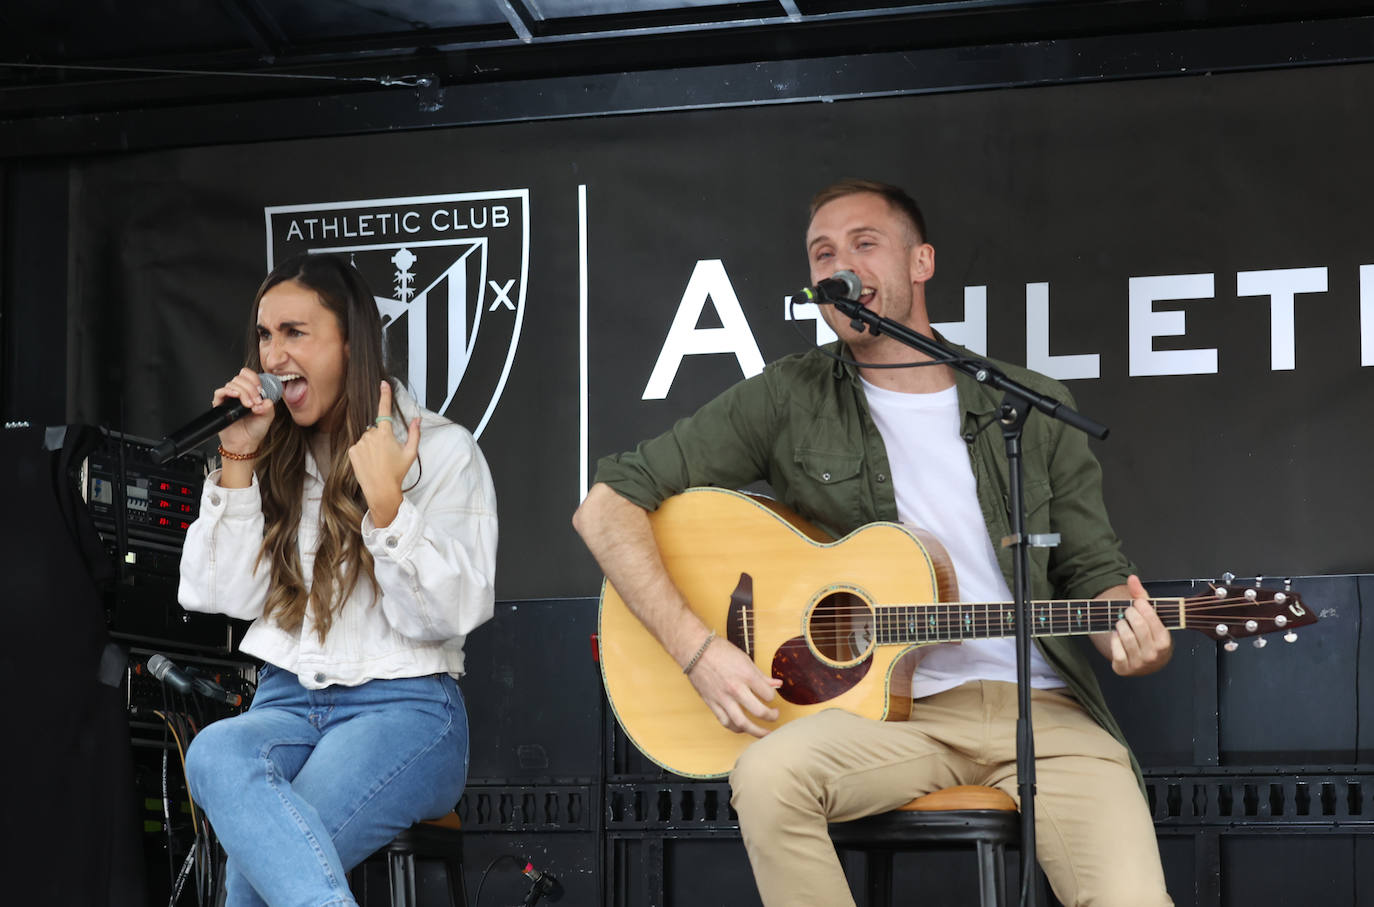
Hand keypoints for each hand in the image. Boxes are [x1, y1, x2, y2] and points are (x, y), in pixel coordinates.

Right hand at [214, 367, 276, 453]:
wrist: (245, 443)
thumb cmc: (255, 429)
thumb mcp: (268, 416)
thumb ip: (268, 406)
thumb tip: (265, 400)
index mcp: (250, 392)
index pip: (249, 375)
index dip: (254, 379)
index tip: (260, 389)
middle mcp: (239, 393)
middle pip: (241, 378)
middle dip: (250, 388)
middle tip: (256, 401)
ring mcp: (229, 398)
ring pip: (232, 383)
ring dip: (243, 392)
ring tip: (249, 405)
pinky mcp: (220, 404)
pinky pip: (220, 392)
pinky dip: (228, 391)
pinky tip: (236, 396)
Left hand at [347, 380, 419, 527]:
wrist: (381, 490)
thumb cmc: (397, 472)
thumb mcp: (410, 453)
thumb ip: (415, 434)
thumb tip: (417, 420)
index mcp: (386, 434)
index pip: (385, 410)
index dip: (385, 395)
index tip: (383, 384)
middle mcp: (370, 436)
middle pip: (376, 429)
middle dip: (382, 437)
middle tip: (387, 454)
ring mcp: (359, 443)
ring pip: (367, 438)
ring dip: (372, 445)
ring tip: (378, 460)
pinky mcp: (352, 451)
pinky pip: (359, 446)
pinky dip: (363, 452)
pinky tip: (369, 463)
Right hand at [684, 633, 782, 737]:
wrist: (695, 650)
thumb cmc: (719, 651)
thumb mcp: (745, 659)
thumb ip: (761, 675)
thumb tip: (777, 684)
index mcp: (746, 675)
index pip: (768, 694)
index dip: (773, 697)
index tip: (771, 696)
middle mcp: (735, 689)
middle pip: (759, 712)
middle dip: (771, 717)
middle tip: (774, 716)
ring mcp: (723, 698)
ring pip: (742, 723)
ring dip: (756, 731)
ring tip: (764, 733)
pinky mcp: (712, 703)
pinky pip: (725, 721)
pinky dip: (736, 728)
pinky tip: (743, 728)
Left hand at [1105, 575, 1173, 676]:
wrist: (1146, 662)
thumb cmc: (1149, 635)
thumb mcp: (1151, 617)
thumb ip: (1142, 597)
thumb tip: (1132, 578)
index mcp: (1164, 641)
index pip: (1149, 617)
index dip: (1139, 607)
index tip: (1137, 605)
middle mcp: (1154, 654)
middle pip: (1136, 624)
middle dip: (1129, 614)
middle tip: (1128, 613)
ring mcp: (1139, 663)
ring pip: (1124, 635)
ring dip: (1120, 625)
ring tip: (1123, 624)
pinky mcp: (1124, 668)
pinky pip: (1115, 648)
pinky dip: (1114, 639)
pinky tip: (1118, 637)